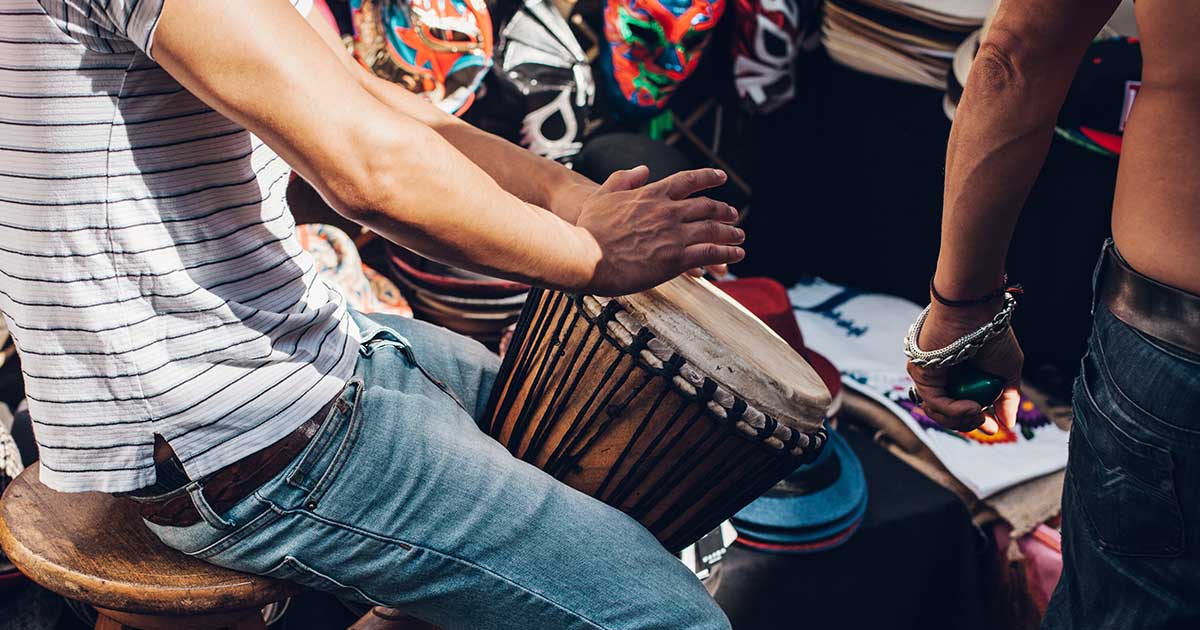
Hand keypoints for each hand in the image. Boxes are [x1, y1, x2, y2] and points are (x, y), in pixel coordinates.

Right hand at [575, 166, 744, 295]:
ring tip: (739, 237)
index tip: (720, 178)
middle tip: (733, 214)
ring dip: (730, 232)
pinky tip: (734, 256)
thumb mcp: (602, 195)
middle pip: (706, 206)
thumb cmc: (589, 229)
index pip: (688, 180)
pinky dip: (726, 253)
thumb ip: (623, 179)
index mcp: (652, 194)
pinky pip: (709, 253)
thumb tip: (642, 169)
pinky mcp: (676, 259)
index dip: (708, 178)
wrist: (586, 256)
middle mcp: (668, 211)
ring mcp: (674, 235)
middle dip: (724, 210)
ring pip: (713, 229)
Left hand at [906, 302, 1023, 434]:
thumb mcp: (1007, 371)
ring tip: (978, 413)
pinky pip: (934, 401)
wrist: (975, 312)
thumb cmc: (992, 335)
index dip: (976, 421)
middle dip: (968, 423)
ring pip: (939, 412)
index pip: (963, 408)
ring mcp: (931, 376)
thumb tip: (1008, 425)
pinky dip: (954, 409)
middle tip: (986, 424)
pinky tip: (973, 408)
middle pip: (948, 414)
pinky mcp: (920, 373)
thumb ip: (1007, 398)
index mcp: (964, 378)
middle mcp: (945, 378)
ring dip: (961, 419)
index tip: (993, 428)